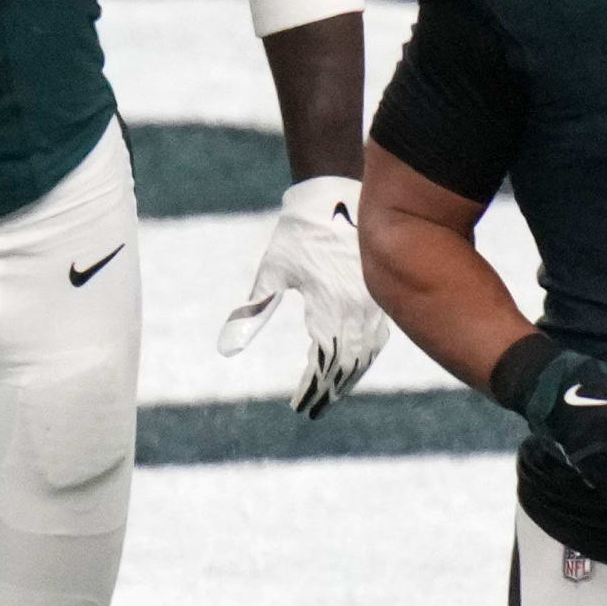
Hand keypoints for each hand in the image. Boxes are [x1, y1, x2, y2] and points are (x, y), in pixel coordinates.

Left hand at [217, 175, 388, 417]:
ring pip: (366, 356)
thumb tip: (226, 350)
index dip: (310, 390)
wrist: (335, 195)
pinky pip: (378, 338)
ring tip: (331, 396)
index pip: (321, 365)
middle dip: (329, 392)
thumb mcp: (271, 273)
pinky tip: (353, 367)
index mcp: (329, 308)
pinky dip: (365, 358)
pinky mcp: (379, 295)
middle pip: (346, 367)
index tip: (298, 407)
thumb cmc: (298, 233)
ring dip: (349, 379)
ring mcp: (373, 303)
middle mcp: (356, 310)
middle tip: (313, 410)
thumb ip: (252, 314)